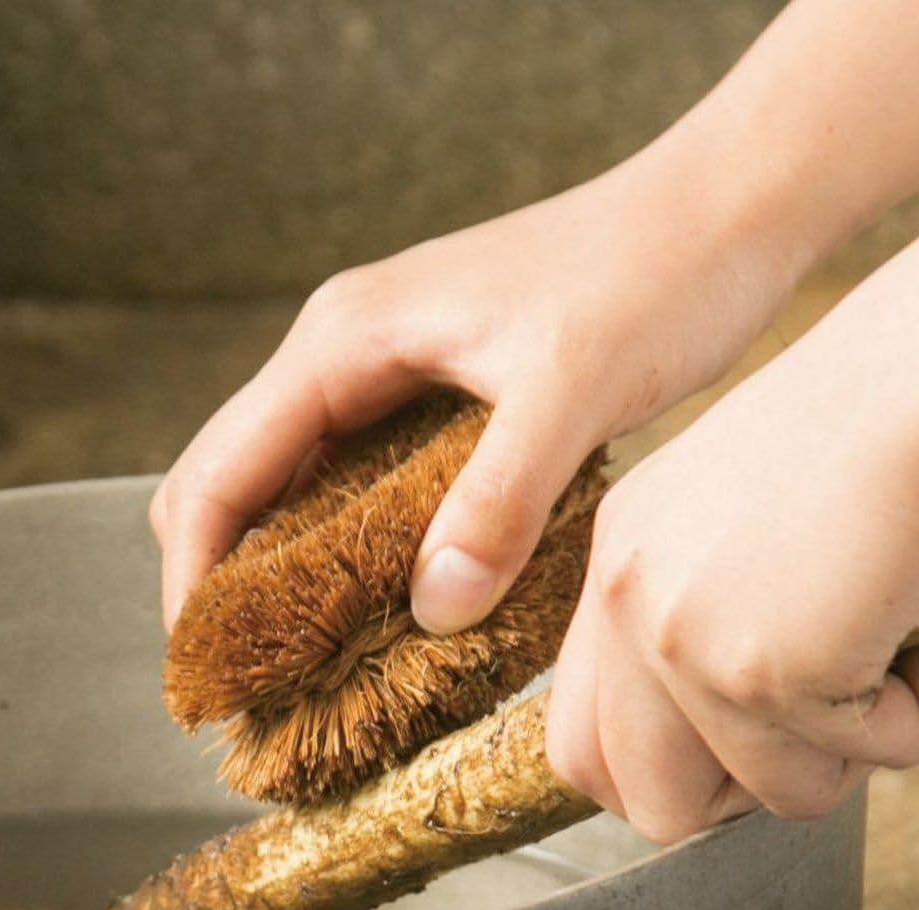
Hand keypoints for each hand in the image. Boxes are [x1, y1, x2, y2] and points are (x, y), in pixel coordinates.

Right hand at [150, 149, 807, 630]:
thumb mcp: (572, 393)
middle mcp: (350, 352)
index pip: (221, 470)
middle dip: (228, 584)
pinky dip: (353, 551)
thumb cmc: (652, 276)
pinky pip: (362, 485)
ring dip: (289, 574)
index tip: (202, 674)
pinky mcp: (440, 396)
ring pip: (297, 487)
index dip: (195, 578)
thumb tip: (433, 610)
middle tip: (253, 687)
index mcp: (347, 340)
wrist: (723, 213)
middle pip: (237, 480)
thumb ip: (498, 501)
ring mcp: (393, 372)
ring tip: (308, 669)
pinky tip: (389, 609)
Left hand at [545, 252, 918, 840]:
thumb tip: (743, 757)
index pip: (581, 741)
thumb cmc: (894, 420)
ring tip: (907, 631)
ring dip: (864, 739)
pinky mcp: (760, 669)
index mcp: (618, 559)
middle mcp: (626, 601)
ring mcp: (680, 640)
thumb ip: (718, 624)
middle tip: (834, 717)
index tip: (755, 749)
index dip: (670, 778)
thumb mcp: (762, 521)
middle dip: (754, 795)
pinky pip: (869, 757)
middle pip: (650, 805)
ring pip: (777, 796)